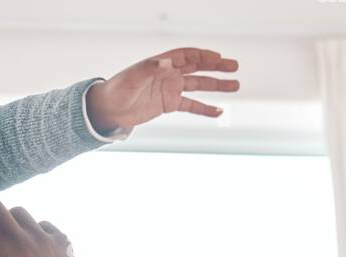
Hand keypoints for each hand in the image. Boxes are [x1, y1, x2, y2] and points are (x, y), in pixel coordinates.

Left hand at [86, 47, 238, 134]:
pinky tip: (219, 111)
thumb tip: (168, 63)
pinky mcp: (169, 104)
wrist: (110, 109)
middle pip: (198, 67)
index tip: (219, 58)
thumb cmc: (119, 89)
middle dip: (217, 67)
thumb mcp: (133, 78)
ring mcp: (171, 89)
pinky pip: (191, 105)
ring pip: (199, 85)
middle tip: (234, 67)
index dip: (203, 56)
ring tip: (235, 86)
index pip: (188, 56)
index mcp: (162, 63)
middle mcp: (169, 73)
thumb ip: (150, 68)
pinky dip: (205, 108)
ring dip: (216, 86)